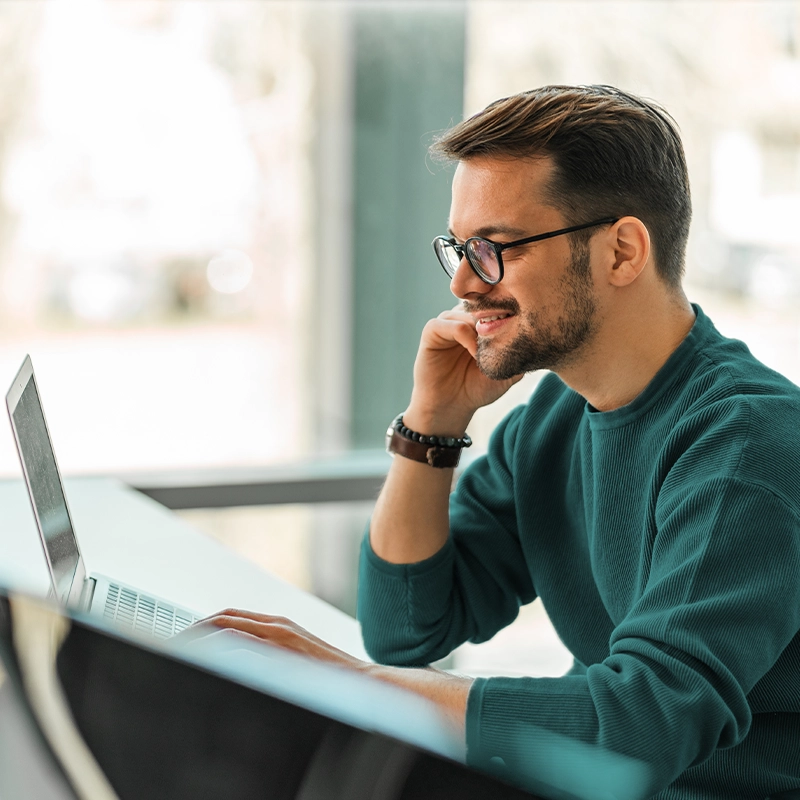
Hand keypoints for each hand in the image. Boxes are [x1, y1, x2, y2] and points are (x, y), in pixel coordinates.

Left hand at [175, 609, 367, 672]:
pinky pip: (245, 643)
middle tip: (171, 645)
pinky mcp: (285, 649)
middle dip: (195, 629)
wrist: (363, 683)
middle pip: (224, 617)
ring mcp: (281, 635)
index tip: (182, 641)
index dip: (203, 626)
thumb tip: (239, 666)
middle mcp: (277, 625)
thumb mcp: (295, 662)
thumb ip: (270, 658)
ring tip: (179, 651)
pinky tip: (206, 660)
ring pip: (229, 626)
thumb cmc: (330, 679)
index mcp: (277, 626)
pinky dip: (221, 648)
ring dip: (201, 637)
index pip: (230, 617)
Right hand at [407, 305, 522, 432]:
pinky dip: (466, 337)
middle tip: (507, 338)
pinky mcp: (432, 331)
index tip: (521, 328)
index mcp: (479, 322)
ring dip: (482, 330)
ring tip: (490, 351)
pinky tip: (475, 354)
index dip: (509, 311)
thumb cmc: (477, 388)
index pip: (496, 302)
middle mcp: (463, 318)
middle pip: (483, 303)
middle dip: (497, 318)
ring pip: (469, 312)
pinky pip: (451, 323)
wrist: (452, 407)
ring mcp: (447, 322)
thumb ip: (521, 352)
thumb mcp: (507, 370)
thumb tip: (541, 335)